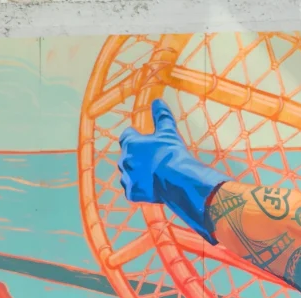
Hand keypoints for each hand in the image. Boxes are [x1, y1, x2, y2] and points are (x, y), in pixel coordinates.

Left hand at [118, 98, 229, 242]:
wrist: (177, 180)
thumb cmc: (171, 153)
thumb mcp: (168, 132)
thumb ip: (161, 116)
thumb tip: (158, 100)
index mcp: (130, 144)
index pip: (127, 136)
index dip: (136, 137)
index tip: (144, 140)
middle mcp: (124, 160)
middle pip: (126, 156)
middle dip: (136, 157)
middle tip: (152, 160)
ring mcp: (127, 178)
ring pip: (127, 175)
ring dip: (136, 174)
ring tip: (151, 176)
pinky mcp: (133, 194)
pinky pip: (132, 191)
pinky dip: (140, 190)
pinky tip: (151, 189)